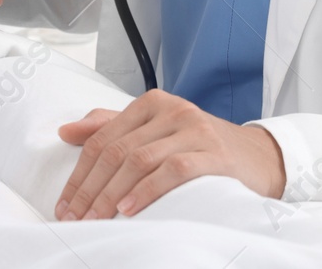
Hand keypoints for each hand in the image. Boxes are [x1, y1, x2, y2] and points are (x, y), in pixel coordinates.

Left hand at [55, 90, 286, 219]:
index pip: (103, 137)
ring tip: (96, 218)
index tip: (65, 203)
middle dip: (91, 188)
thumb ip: (111, 127)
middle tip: (75, 217)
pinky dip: (146, 191)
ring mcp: (193, 130)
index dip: (80, 173)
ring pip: (140, 160)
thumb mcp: (154, 131)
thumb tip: (66, 131)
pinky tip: (129, 209)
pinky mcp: (213, 154)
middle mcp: (172, 110)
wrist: (256, 157)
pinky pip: (172, 171)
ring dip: (112, 194)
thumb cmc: (199, 147)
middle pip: (118, 150)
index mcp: (152, 103)